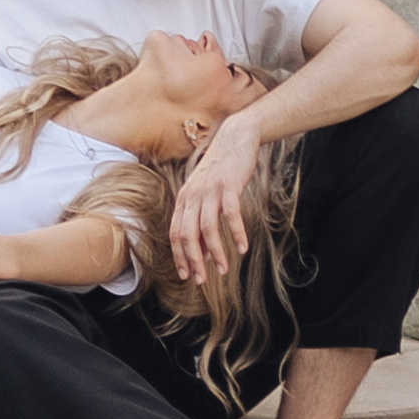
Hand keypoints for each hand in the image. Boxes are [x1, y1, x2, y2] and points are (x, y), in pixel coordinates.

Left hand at [170, 114, 265, 281]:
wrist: (235, 138)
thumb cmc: (221, 170)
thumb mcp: (205, 193)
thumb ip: (201, 218)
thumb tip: (201, 249)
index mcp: (184, 198)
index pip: (176, 233)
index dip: (179, 256)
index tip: (186, 276)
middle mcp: (193, 195)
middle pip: (187, 234)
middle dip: (193, 260)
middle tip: (202, 280)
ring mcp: (210, 189)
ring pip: (207, 228)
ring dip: (215, 252)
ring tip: (223, 270)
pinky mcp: (229, 185)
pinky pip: (231, 214)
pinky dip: (236, 233)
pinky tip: (243, 248)